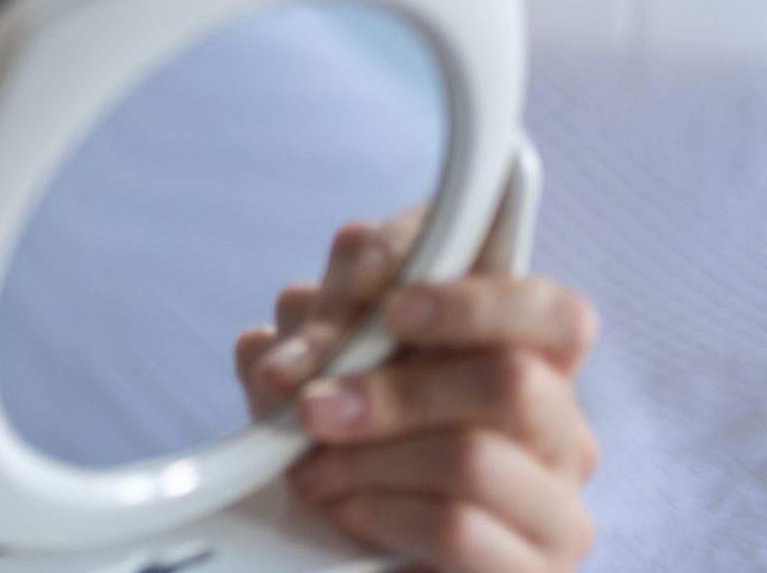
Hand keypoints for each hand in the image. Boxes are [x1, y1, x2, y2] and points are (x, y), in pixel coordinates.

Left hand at [233, 212, 600, 571]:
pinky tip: (337, 509)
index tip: (388, 306)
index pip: (550, 312)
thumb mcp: (324, 374)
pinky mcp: (529, 572)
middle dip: (393, 386)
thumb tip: (284, 354)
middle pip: (512, 379)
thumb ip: (315, 341)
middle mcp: (559, 434)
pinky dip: (376, 511)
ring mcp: (556, 513)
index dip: (469, 298)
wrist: (340, 555)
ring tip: (306, 469)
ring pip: (475, 456)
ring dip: (368, 457)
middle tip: (309, 405)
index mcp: (527, 363)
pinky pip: (456, 528)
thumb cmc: (347, 449)